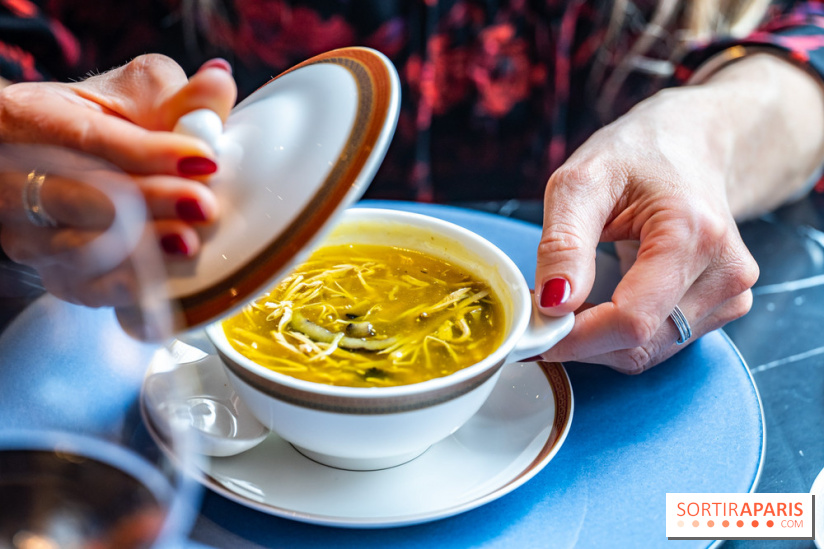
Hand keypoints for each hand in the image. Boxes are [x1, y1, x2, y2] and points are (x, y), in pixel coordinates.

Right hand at [0, 54, 237, 309]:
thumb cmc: (100, 123)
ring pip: (78, 249)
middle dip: (148, 202)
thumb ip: (176, 95)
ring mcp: (28, 233)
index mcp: (30, 118)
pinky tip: (165, 286)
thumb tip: (219, 82)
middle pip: (80, 197)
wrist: (50, 161)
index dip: (149, 152)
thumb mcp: (132, 94)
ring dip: (140, 249)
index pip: (89, 138)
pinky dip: (127, 290)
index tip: (203, 158)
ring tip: (187, 243)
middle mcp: (15, 179)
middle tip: (201, 206)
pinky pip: (85, 290)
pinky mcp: (53, 274)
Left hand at [533, 84, 761, 372]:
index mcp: (693, 234)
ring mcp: (731, 295)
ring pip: (645, 353)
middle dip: (578, 339)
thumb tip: (553, 306)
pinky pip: (658, 345)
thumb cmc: (636, 155)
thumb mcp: (580, 182)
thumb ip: (564, 244)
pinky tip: (601, 302)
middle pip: (637, 344)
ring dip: (596, 341)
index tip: (528, 331)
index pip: (631, 320)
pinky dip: (618, 336)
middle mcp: (724, 273)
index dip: (573, 338)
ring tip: (570, 297)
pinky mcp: (725, 308)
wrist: (692, 145)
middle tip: (538, 310)